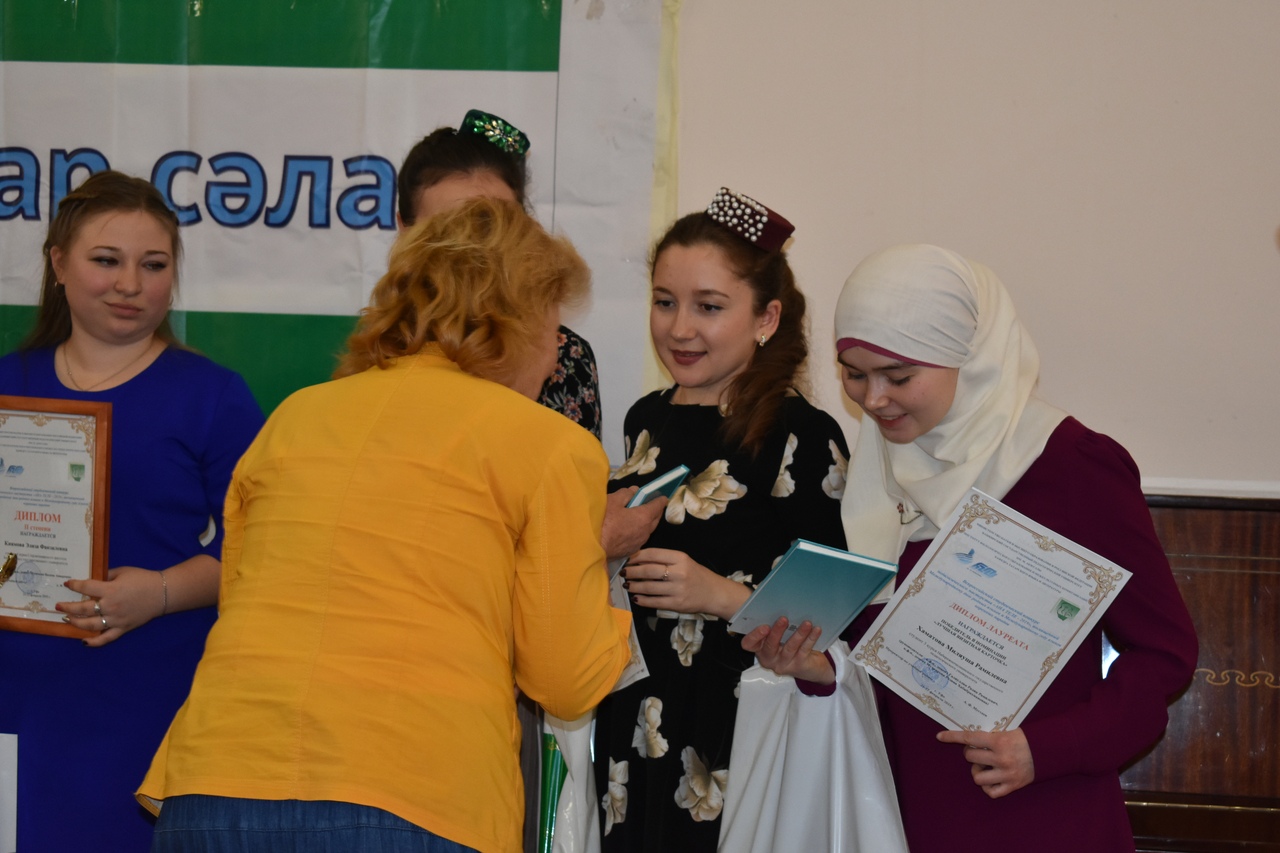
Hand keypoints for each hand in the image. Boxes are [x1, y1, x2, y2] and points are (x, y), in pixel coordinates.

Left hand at [58, 566, 164, 646]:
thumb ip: (106, 576)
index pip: (86, 587)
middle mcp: (110, 606)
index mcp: (111, 589)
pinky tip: (84, 641)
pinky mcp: (123, 628)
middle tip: (58, 605)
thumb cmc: (143, 579)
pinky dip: (94, 642)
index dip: (74, 585)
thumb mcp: (123, 572)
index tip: (67, 584)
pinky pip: (106, 638)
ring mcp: (116, 619)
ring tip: (67, 619)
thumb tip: (91, 580)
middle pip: (83, 609)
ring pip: (89, 625)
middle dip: (67, 606)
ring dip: (75, 622)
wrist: (163, 593)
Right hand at [601, 487, 665, 559]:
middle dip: (656, 511)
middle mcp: (645, 531)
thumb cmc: (603, 521)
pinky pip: (640, 538)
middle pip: (655, 519)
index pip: (657, 506)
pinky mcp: (631, 551)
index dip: (660, 500)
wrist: (593, 547)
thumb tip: (634, 491)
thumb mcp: (612, 501)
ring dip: (647, 523)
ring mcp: (639, 542)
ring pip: (648, 530)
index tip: (663, 497)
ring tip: (641, 517)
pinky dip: (639, 532)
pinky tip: (631, 530)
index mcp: (643, 516)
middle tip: (652, 505)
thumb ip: (625, 494)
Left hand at [622, 548, 749, 619]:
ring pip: (649, 587)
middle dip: (632, 572)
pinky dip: (642, 600)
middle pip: (648, 571)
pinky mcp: (677, 604)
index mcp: (680, 558)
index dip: (636, 557)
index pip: (652, 554)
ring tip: (627, 585)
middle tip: (623, 573)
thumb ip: (664, 560)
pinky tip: (636, 598)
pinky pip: (654, 602)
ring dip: (634, 586)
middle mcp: (679, 572)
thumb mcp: (683, 561)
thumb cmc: (696, 575)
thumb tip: (637, 560)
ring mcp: (678, 589)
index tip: (628, 560)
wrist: (714, 593)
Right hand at [741, 617, 835, 683]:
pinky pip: (804, 650)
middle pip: (769, 646)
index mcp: (759, 648)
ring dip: (798, 634)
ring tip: (807, 623)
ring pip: (790, 648)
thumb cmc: (788, 644)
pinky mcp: (798, 666)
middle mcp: (769, 658)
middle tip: (784, 619)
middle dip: (777, 632)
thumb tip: (778, 603)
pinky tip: (816, 629)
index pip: (749, 644)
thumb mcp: (778, 636)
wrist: (809, 667)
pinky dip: (811, 638)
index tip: (764, 626)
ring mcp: (783, 664)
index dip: (754, 635)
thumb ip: (773, 624)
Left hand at [936, 727, 1034, 797]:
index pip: (969, 738)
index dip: (952, 736)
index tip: (939, 736)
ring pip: (977, 777)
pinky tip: (992, 779)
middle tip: (978, 752)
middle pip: (970, 757)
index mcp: (999, 741)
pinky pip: (991, 792)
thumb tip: (967, 738)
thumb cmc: (1025, 739)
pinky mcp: (1012, 786)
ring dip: (978, 771)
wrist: (1048, 751)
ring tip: (986, 766)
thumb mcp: (1007, 731)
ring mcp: (1006, 774)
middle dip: (970, 754)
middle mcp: (1001, 758)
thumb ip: (989, 736)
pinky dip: (988, 787)